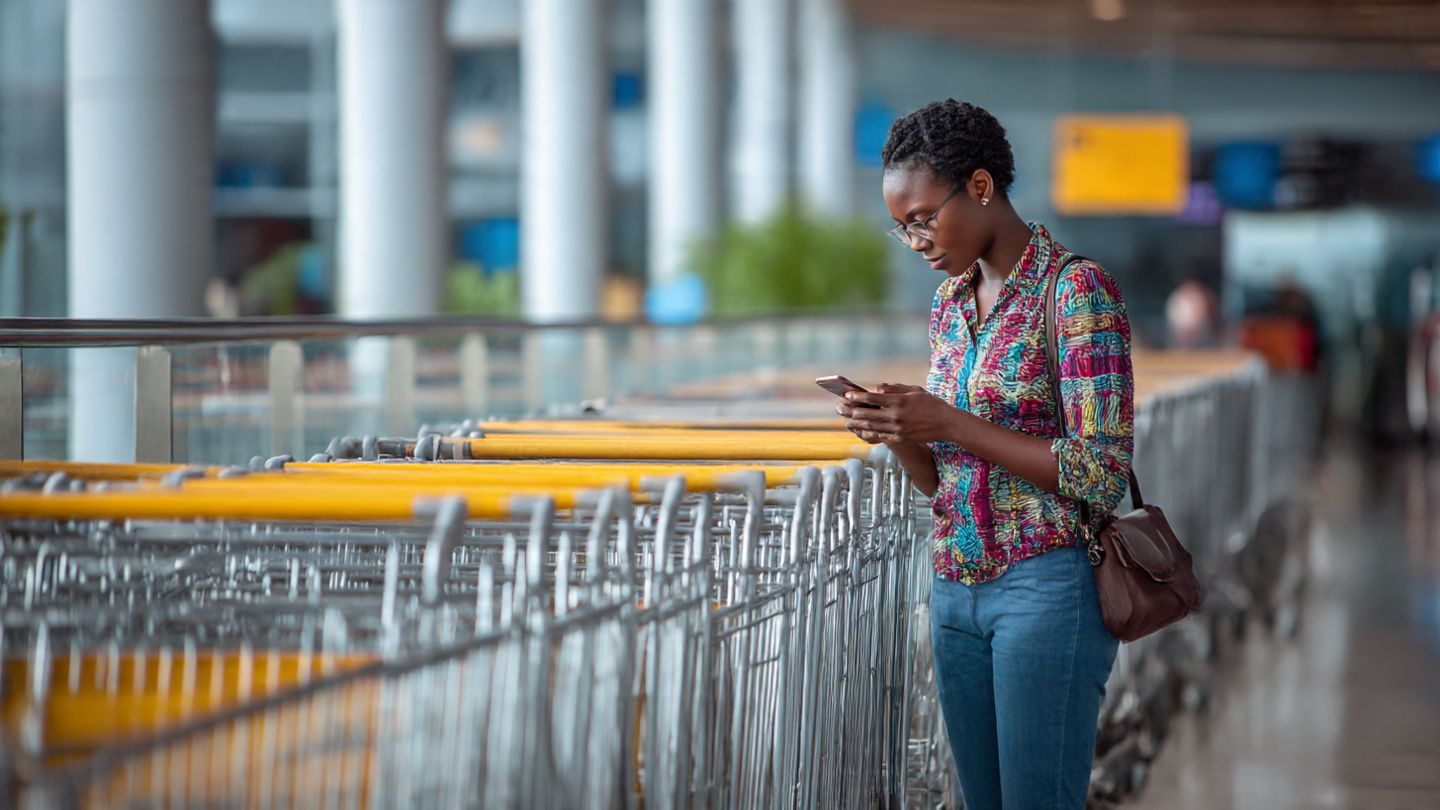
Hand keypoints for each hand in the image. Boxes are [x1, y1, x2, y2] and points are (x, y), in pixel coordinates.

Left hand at [836, 383, 963, 444]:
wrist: (946, 423)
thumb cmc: (931, 404)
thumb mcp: (914, 390)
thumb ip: (894, 389)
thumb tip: (877, 388)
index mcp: (899, 402)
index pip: (872, 399)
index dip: (857, 397)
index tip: (847, 395)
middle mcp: (896, 416)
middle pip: (868, 414)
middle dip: (852, 411)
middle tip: (840, 408)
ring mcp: (897, 429)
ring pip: (871, 427)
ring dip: (856, 424)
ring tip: (846, 421)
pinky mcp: (900, 438)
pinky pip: (879, 436)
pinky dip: (868, 433)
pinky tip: (860, 431)